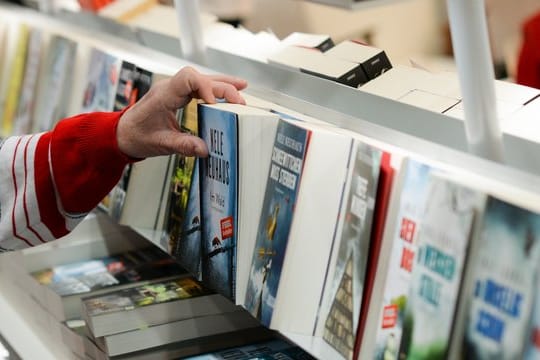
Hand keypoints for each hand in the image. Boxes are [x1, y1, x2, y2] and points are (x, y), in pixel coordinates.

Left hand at [116, 66, 246, 158]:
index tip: (215, 104)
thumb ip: (183, 145)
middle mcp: (170, 87)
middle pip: (201, 78)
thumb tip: (205, 149)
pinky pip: (200, 86)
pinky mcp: (179, 95)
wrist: (123, 133)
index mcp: (164, 95)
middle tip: (240, 103)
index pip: (188, 78)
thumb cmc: (137, 136)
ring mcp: (175, 89)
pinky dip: (216, 88)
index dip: (206, 87)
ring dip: (223, 83)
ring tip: (243, 88)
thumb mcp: (160, 144)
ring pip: (202, 79)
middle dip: (222, 88)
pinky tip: (231, 90)